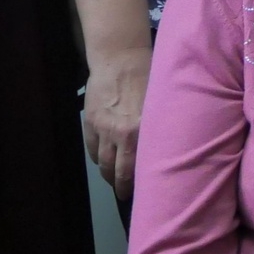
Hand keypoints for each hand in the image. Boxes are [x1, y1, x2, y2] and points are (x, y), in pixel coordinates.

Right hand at [82, 43, 150, 198]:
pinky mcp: (89, 122)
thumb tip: (164, 152)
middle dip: (121, 186)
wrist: (119, 59)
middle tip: (125, 194)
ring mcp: (102, 129)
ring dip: (108, 174)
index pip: (140, 166)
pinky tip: (104, 161)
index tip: (147, 192)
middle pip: (118, 171)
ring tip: (114, 180)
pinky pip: (92, 148)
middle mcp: (121, 134)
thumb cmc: (148, 78)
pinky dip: (97, 157)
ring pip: (103, 162)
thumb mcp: (160, 105)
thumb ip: (158, 129)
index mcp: (142, 131)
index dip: (140, 182)